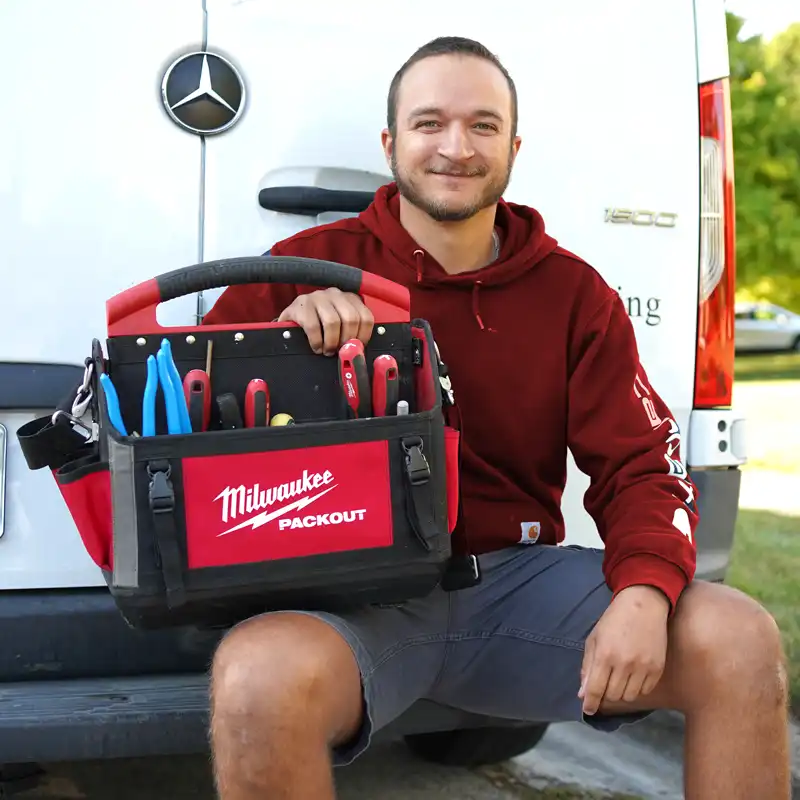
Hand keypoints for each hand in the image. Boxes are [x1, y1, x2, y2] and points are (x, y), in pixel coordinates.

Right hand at [277, 288, 373, 355]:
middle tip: (340, 351)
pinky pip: (313, 326)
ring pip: (333, 322)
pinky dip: (317, 342)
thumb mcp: (339, 325)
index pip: (365, 317)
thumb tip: (359, 350)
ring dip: (331, 342)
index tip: (356, 348)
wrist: (291, 321)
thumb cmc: (319, 325)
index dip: (363, 337)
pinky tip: (316, 347)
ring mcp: (318, 297)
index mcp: (350, 299)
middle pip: (351, 318)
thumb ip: (352, 332)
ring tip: (327, 351)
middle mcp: (335, 294)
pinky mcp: (302, 304)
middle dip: (346, 340)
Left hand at [578, 585, 669, 715]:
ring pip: (629, 696)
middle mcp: (624, 664)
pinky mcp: (657, 668)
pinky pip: (645, 691)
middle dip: (605, 694)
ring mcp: (643, 667)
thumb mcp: (594, 639)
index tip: (588, 709)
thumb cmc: (613, 621)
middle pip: (613, 696)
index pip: (596, 689)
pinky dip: (637, 688)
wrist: (643, 606)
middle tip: (605, 683)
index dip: (590, 703)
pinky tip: (634, 675)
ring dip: (621, 692)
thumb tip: (582, 694)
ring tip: (620, 677)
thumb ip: (587, 667)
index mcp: (605, 655)